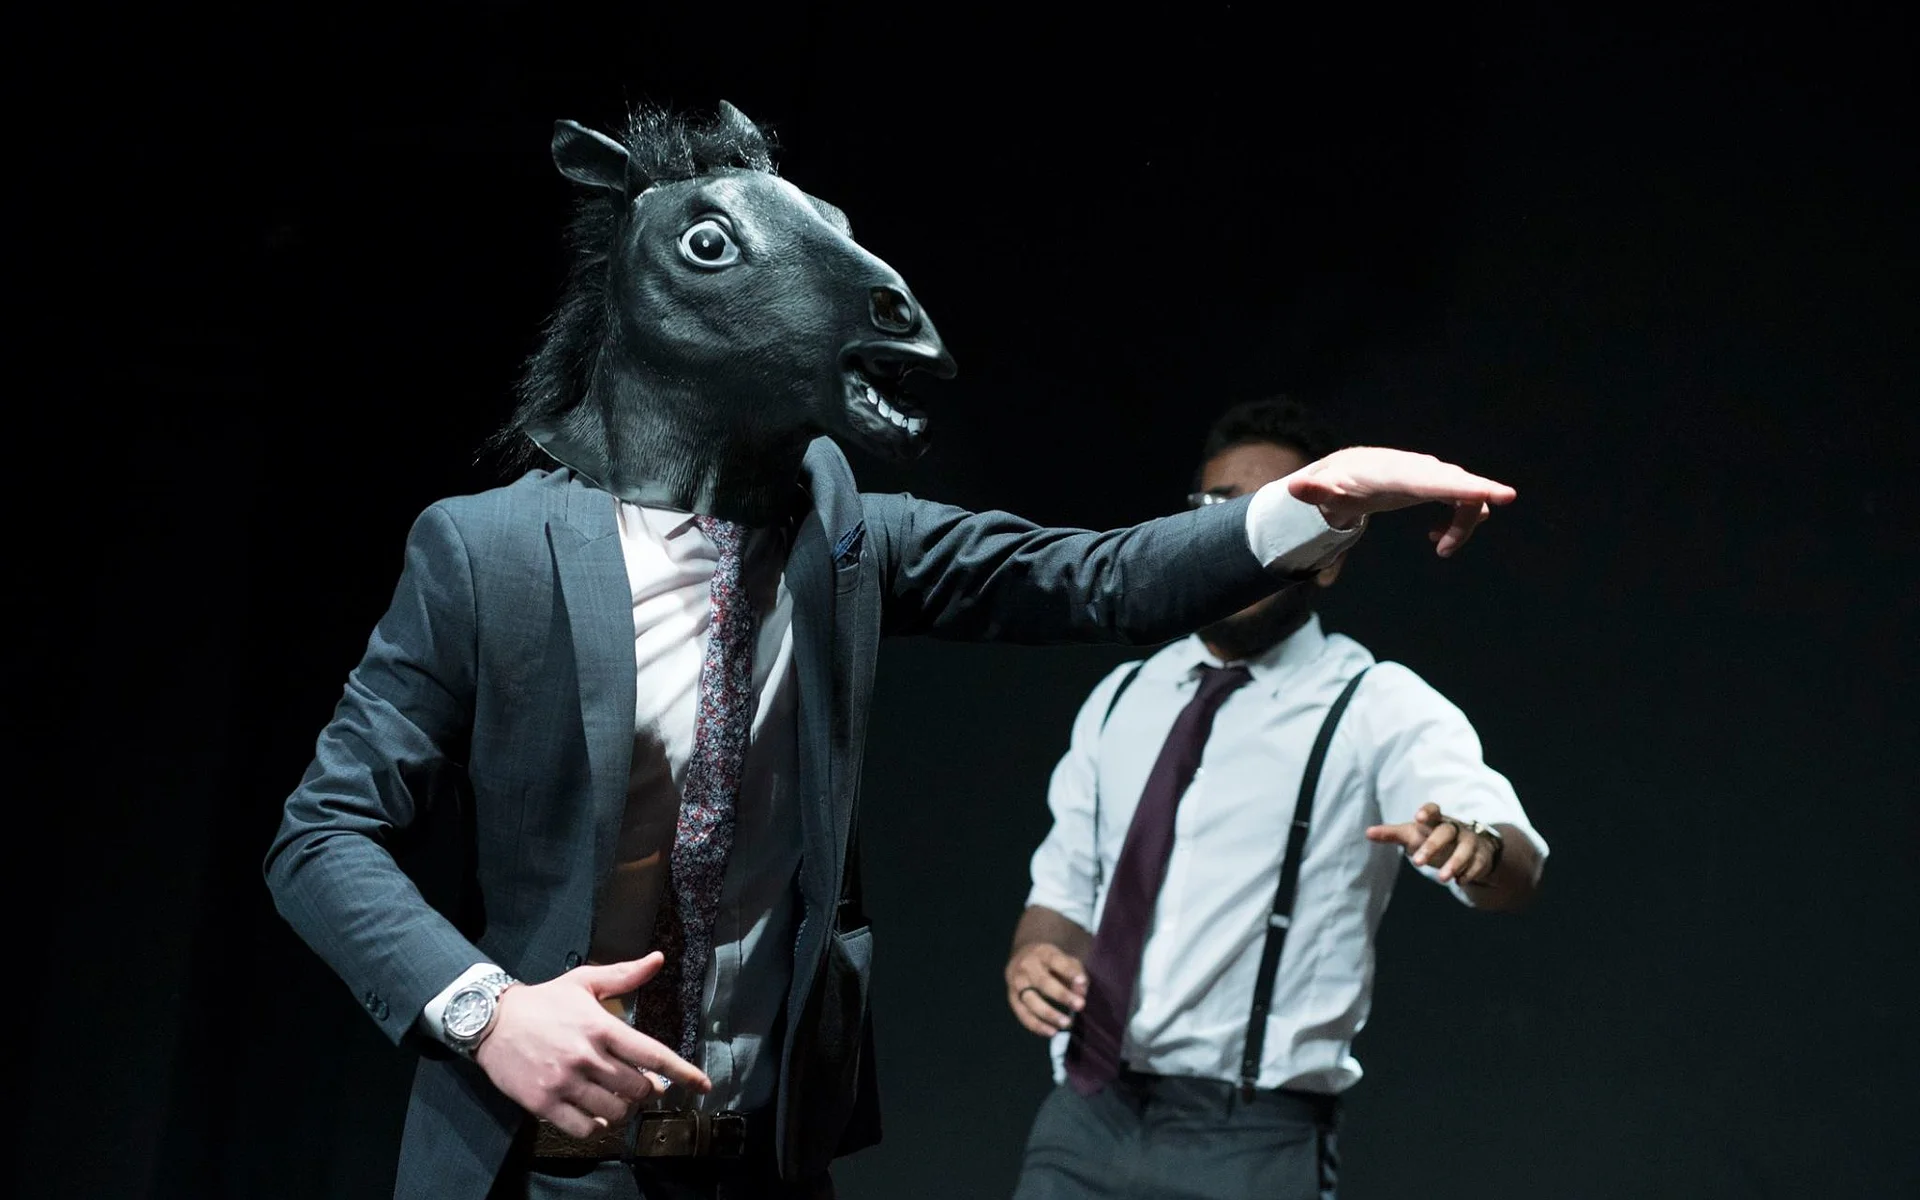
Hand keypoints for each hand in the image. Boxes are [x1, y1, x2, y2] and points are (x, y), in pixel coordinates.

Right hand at [472, 952, 710, 1137]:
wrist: (491, 1021)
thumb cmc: (543, 1001)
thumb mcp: (583, 982)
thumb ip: (623, 975)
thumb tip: (658, 959)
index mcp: (601, 1027)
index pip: (652, 1054)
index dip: (682, 1072)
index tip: (702, 1085)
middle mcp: (586, 1056)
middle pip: (637, 1088)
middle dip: (647, 1091)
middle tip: (643, 1087)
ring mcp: (564, 1082)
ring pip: (614, 1111)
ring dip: (624, 1110)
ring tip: (619, 1100)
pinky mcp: (544, 1103)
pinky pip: (584, 1127)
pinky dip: (597, 1125)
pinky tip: (597, 1114)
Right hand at [1005, 942, 1086, 1036]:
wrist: (1022, 958)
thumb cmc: (1052, 963)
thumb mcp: (1065, 960)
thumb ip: (1076, 974)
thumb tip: (1081, 993)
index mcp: (1043, 953)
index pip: (1056, 961)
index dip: (1069, 971)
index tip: (1082, 982)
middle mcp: (1027, 966)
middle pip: (1043, 982)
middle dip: (1062, 995)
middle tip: (1080, 1005)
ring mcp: (1017, 983)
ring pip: (1031, 1001)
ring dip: (1049, 1014)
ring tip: (1066, 1023)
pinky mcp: (1012, 998)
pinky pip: (1023, 1015)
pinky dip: (1037, 1026)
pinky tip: (1052, 1032)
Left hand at [1285, 447, 1516, 557]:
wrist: (1345, 474)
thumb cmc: (1335, 483)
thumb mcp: (1321, 490)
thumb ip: (1312, 490)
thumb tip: (1294, 487)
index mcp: (1393, 473)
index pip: (1431, 480)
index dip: (1462, 487)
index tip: (1497, 493)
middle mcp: (1418, 470)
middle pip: (1455, 483)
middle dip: (1476, 496)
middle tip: (1499, 503)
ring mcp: (1430, 475)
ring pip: (1462, 496)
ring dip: (1460, 526)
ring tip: (1439, 549)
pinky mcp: (1435, 485)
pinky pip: (1461, 501)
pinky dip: (1458, 523)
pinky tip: (1437, 541)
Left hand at [1365, 802, 1498, 884]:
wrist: (1470, 845)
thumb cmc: (1433, 837)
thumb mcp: (1413, 834)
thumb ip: (1391, 834)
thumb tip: (1367, 833)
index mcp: (1436, 820)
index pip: (1433, 810)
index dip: (1427, 812)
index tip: (1418, 817)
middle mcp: (1454, 828)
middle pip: (1445, 832)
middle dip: (1432, 846)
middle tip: (1417, 863)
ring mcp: (1470, 842)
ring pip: (1465, 849)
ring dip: (1454, 863)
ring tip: (1441, 879)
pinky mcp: (1481, 857)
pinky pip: (1478, 864)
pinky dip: (1469, 873)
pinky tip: (1459, 882)